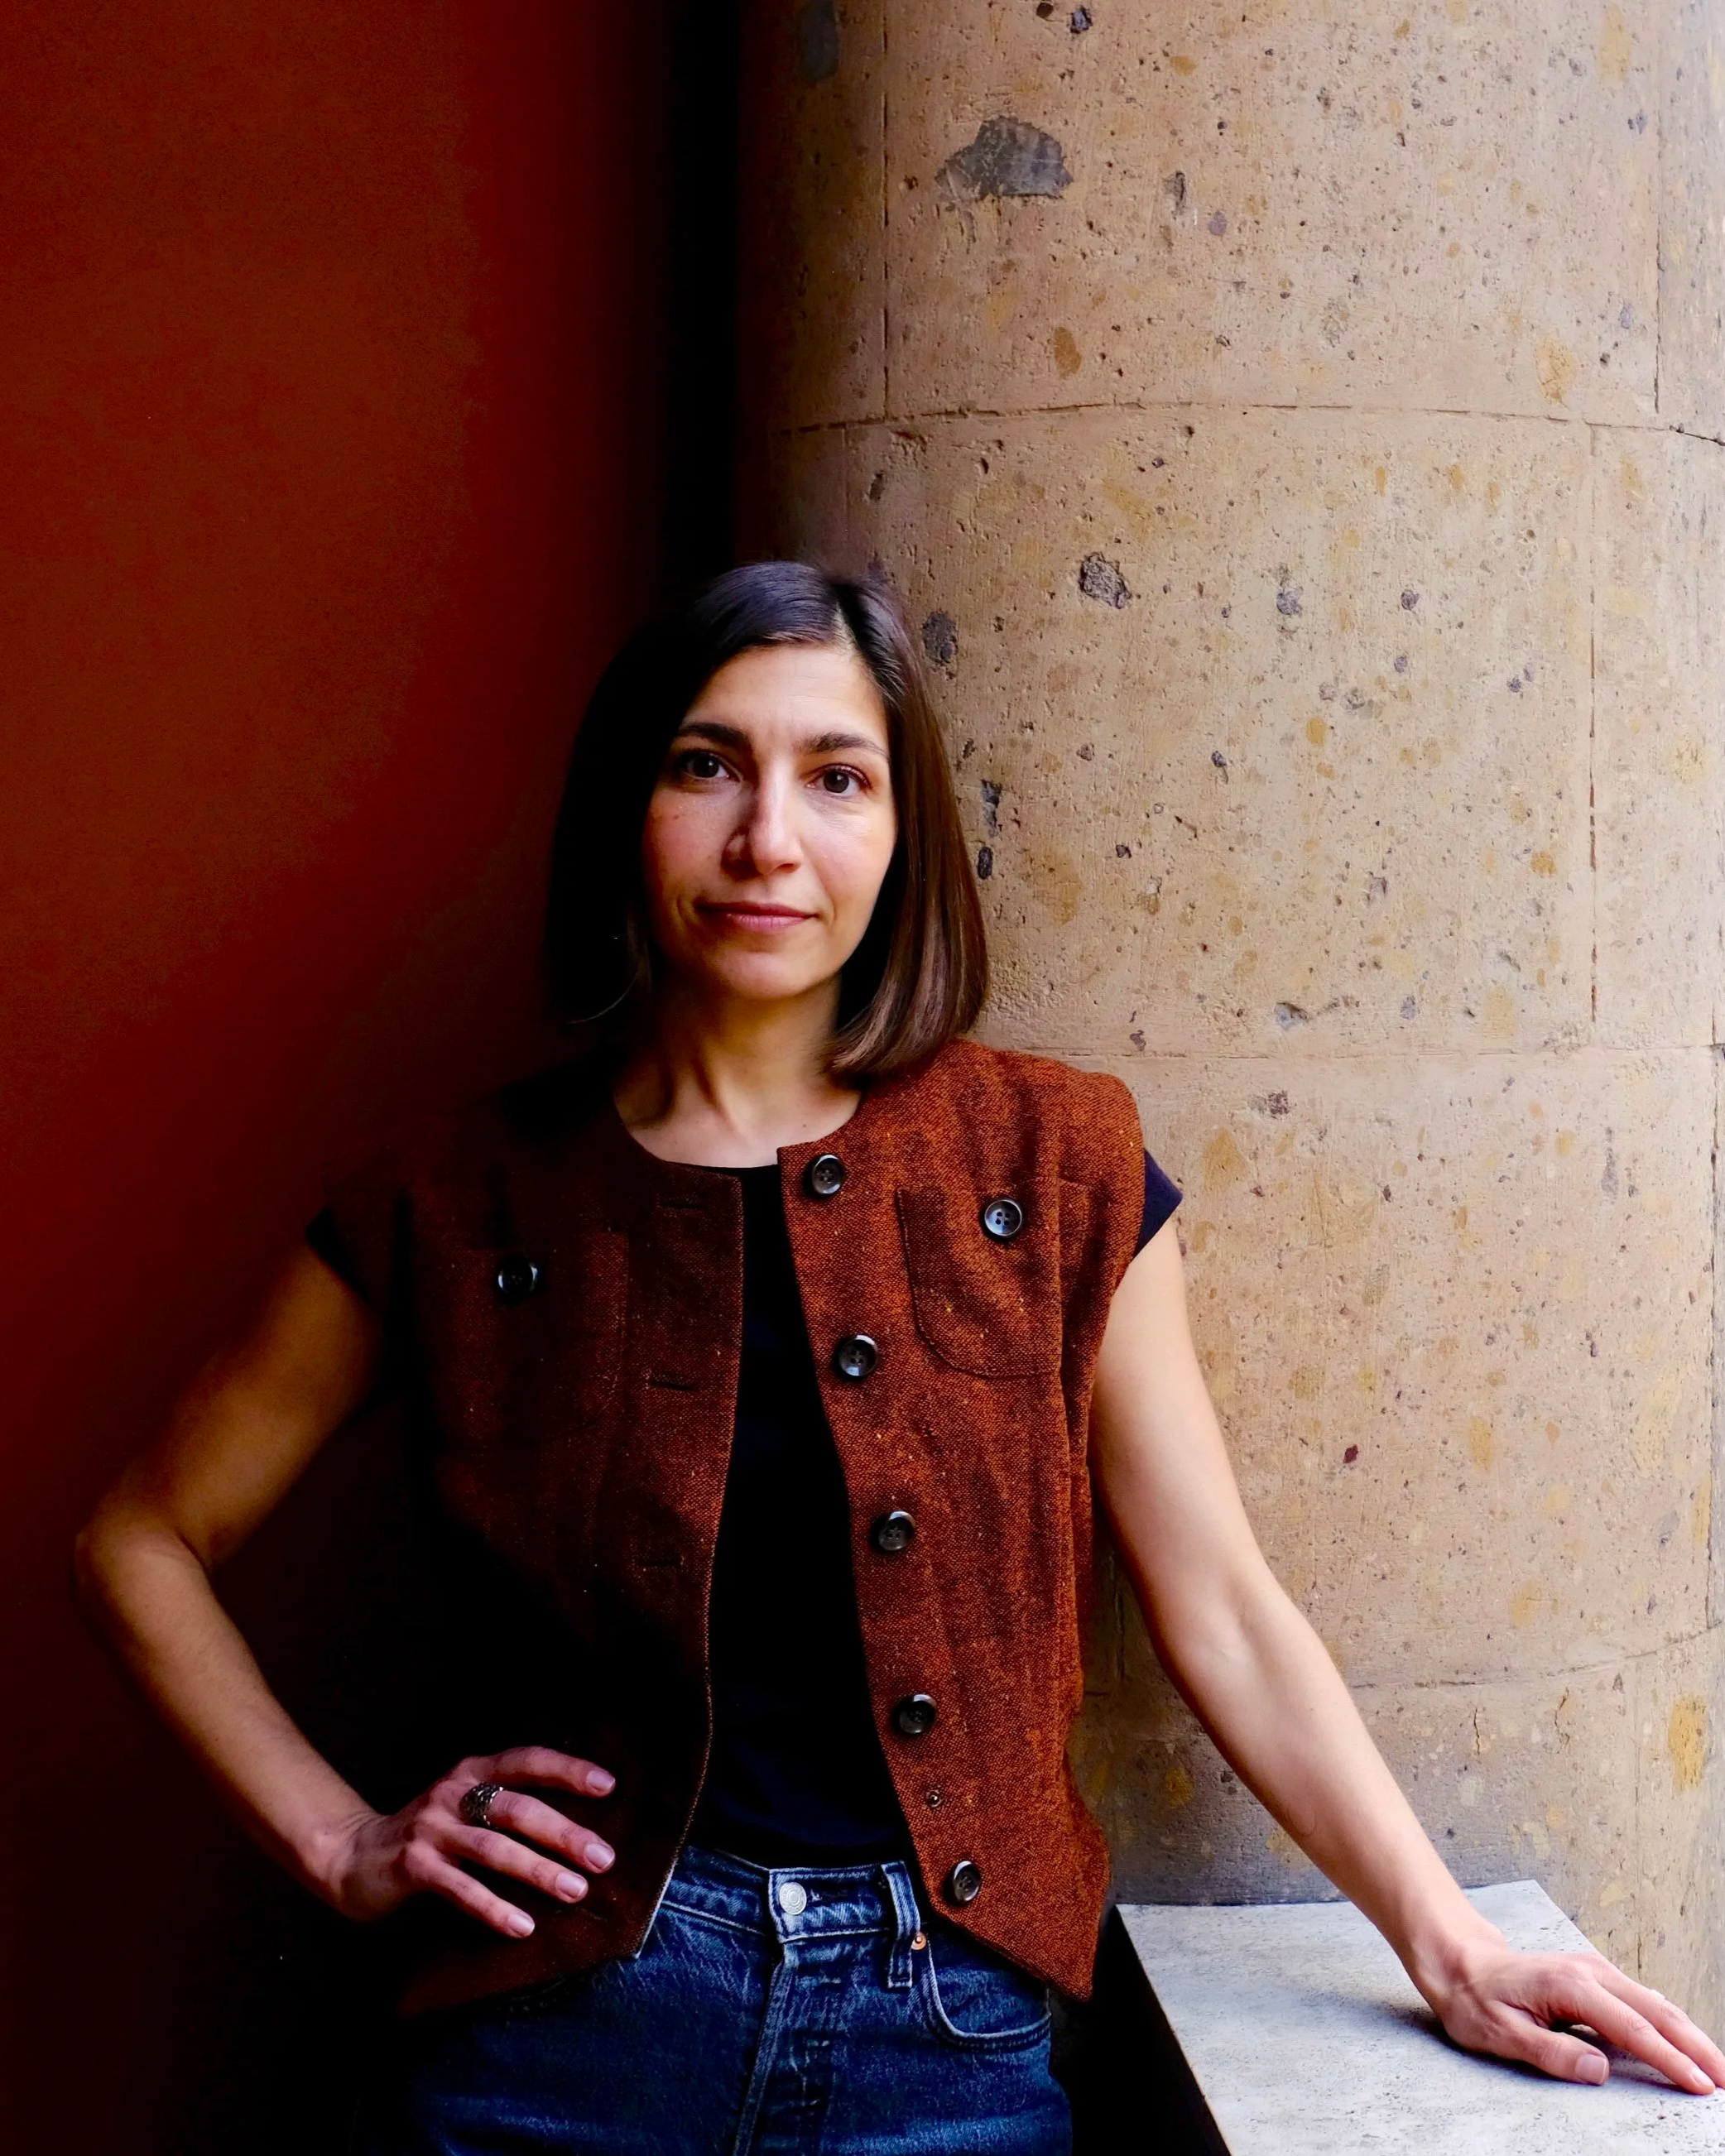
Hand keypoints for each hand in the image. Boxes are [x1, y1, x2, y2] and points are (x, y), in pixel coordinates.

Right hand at [311, 1746, 617, 1938]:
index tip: (608, 1785)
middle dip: (565, 1834)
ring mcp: (431, 1829)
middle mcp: (453, 1793)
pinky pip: (461, 1888)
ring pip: (494, 1849)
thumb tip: (579, 1832)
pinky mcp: (413, 1866)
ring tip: (575, 1891)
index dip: (567, 1769)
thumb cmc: (430, 1837)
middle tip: (604, 1859)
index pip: (527, 1761)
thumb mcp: (465, 1809)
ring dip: (538, 1870)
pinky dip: (494, 1907)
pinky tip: (523, 1925)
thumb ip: (506, 1810)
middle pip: (518, 1809)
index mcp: (471, 1771)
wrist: (353, 1857)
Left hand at [1428, 1931, 1724, 2093]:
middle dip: (1696, 2047)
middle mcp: (1589, 1973)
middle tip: (1724, 2080)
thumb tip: (1599, 2070)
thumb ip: (1551, 2054)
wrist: (1459, 1961)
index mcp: (1571, 1988)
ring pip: (1654, 2003)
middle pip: (1657, 2012)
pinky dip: (1667, 2021)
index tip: (1702, 2085)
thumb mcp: (1501, 2034)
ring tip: (1714, 2066)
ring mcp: (1593, 1970)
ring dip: (1687, 2034)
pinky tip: (1682, 2039)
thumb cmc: (1475, 2000)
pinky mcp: (1592, 1975)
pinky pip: (1640, 1999)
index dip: (1672, 2060)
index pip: (1635, 2030)